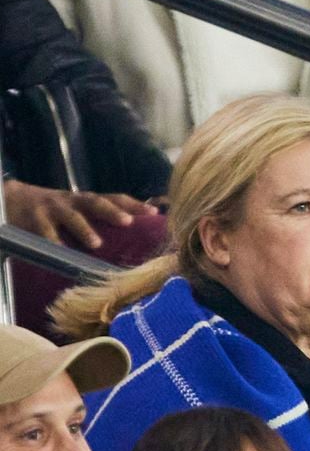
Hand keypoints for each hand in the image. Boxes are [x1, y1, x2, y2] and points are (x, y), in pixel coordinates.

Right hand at [4, 180, 158, 249]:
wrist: (13, 200)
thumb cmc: (55, 213)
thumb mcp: (78, 212)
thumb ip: (100, 221)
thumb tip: (133, 239)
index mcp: (86, 201)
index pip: (115, 198)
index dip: (134, 205)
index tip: (154, 213)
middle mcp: (73, 201)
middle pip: (96, 202)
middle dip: (113, 211)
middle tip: (129, 222)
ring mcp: (54, 208)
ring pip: (72, 216)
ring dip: (85, 229)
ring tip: (96, 243)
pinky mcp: (35, 218)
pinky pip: (44, 231)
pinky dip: (52, 241)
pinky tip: (59, 252)